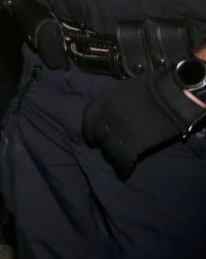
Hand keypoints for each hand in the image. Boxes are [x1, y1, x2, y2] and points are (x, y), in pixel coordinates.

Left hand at [82, 64, 205, 177]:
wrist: (169, 96)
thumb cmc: (150, 88)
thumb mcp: (122, 90)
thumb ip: (112, 103)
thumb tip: (111, 114)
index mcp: (102, 101)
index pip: (88, 120)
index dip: (90, 131)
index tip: (92, 138)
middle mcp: (105, 117)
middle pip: (98, 136)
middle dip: (101, 144)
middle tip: (107, 150)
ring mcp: (116, 131)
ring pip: (108, 150)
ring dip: (112, 156)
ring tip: (117, 160)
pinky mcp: (131, 145)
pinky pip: (122, 160)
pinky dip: (122, 167)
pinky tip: (124, 170)